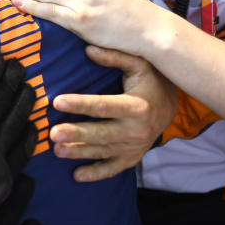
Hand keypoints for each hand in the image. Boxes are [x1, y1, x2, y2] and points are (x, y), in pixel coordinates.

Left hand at [51, 46, 177, 181]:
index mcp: (137, 106)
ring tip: (56, 150)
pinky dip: (95, 174)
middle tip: (53, 133)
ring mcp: (133, 147)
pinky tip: (77, 175)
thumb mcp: (139, 64)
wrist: (170, 108)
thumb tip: (88, 49)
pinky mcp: (131, 158)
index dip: (80, 104)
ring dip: (79, 152)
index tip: (58, 101)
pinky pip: (112, 169)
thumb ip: (115, 56)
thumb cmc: (151, 81)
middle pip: (101, 133)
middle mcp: (136, 130)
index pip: (103, 106)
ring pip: (103, 151)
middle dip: (76, 134)